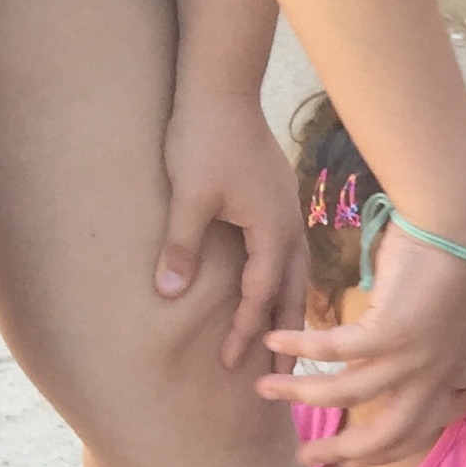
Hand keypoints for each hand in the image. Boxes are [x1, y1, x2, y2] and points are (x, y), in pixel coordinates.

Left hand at [158, 88, 306, 371]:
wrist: (221, 88)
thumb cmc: (203, 138)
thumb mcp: (187, 195)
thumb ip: (181, 246)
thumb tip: (168, 293)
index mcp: (272, 232)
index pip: (261, 297)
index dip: (246, 333)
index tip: (231, 365)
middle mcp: (289, 229)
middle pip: (292, 296)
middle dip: (285, 338)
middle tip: (279, 379)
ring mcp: (289, 216)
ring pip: (297, 278)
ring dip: (291, 314)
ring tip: (286, 344)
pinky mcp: (279, 205)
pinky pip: (291, 259)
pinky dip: (287, 285)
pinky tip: (278, 292)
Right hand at [261, 219, 465, 466]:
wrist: (453, 225)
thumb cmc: (436, 262)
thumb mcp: (425, 320)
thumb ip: (400, 347)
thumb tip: (366, 358)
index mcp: (445, 375)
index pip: (414, 430)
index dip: (382, 450)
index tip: (352, 461)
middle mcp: (434, 373)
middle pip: (386, 432)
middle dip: (341, 450)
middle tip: (302, 459)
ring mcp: (415, 354)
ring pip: (349, 392)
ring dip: (300, 393)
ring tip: (263, 390)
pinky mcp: (393, 329)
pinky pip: (336, 350)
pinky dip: (300, 347)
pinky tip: (272, 340)